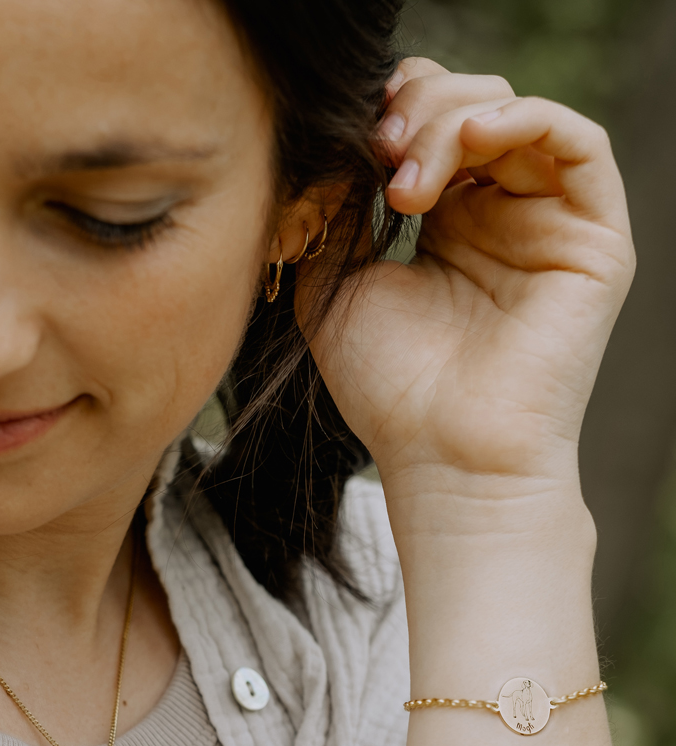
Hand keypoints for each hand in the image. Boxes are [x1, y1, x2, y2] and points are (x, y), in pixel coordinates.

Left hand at [301, 59, 633, 497]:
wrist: (444, 454)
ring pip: (516, 117)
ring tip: (405, 173)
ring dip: (453, 120)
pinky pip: (579, 144)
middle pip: (469, 109)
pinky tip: (468, 141)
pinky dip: (524, 120)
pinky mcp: (593, 238)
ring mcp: (545, 223)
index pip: (427, 128)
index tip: (349, 137)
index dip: (390, 111)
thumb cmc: (389, 388)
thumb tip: (333, 145)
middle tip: (378, 151)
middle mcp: (497, 215)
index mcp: (442, 225)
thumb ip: (335, 212)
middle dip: (417, 111)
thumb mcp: (334, 287)